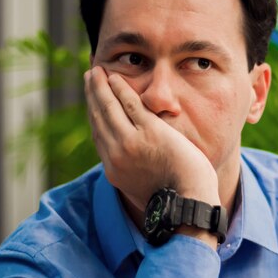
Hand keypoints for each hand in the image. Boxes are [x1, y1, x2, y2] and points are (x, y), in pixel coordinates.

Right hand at [84, 66, 220, 225]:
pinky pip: (130, 104)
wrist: (188, 205)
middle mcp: (117, 155)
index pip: (99, 136)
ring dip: (101, 87)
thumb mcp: (144, 190)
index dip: (94, 115)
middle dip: (92, 96)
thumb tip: (135, 169)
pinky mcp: (150, 132)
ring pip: (109, 108)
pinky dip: (120, 89)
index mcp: (115, 171)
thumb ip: (134, 174)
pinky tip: (115, 78)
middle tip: (89, 78)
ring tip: (96, 72)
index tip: (92, 103)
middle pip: (99, 119)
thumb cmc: (176, 200)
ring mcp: (132, 142)